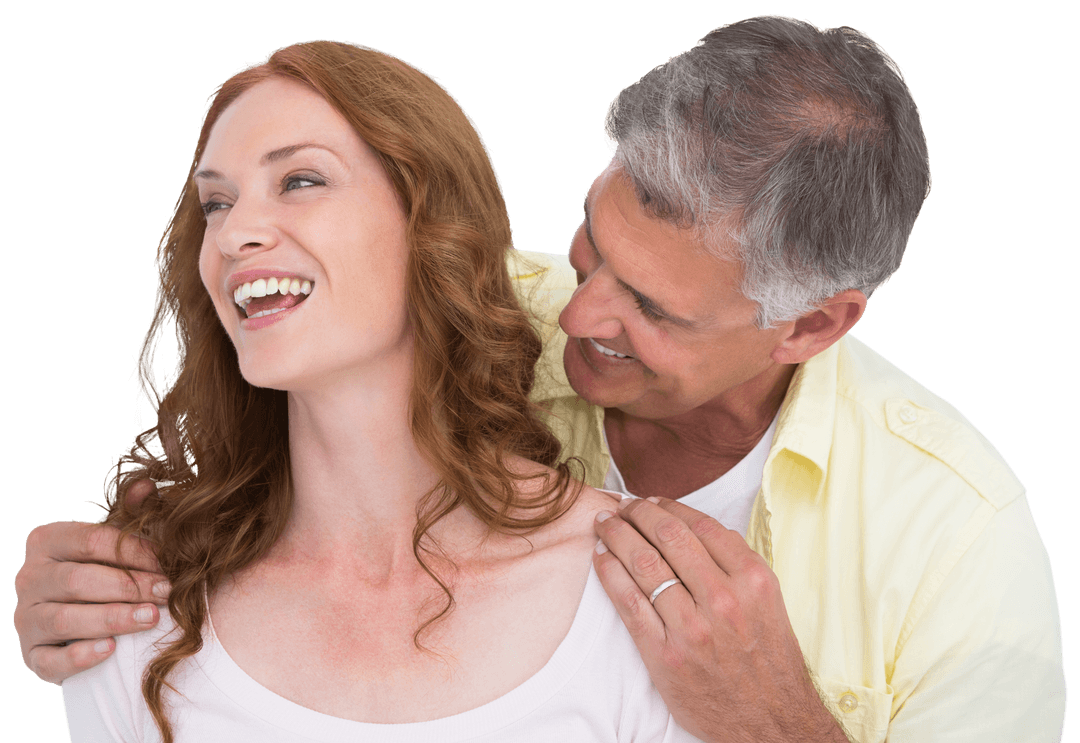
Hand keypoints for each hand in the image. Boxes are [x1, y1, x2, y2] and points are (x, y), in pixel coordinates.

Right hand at [14, 479, 170, 684]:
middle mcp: (29, 578)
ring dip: (113, 618)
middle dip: (129, 586)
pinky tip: (110, 649)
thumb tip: (147, 485)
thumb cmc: (106, 571)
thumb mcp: (118, 541)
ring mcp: (26, 618)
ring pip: (65, 619)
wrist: (86, 621)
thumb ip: (132, 514)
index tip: (169, 563)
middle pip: (78, 580)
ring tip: (151, 618)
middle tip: (167, 592)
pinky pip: (50, 659)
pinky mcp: (31, 656)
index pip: (92, 541)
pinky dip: (80, 655)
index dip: (135, 552)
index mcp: (47, 542)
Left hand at [593, 497, 848, 742]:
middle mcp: (723, 599)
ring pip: (644, 564)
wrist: (770, 722)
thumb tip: (694, 526)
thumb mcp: (768, 602)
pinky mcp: (665, 655)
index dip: (668, 506)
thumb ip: (736, 564)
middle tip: (621, 505)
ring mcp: (692, 628)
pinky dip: (610, 573)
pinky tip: (600, 558)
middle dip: (637, 513)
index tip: (651, 500)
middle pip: (668, 537)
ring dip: (617, 536)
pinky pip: (628, 603)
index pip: (700, 525)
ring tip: (604, 524)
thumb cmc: (767, 660)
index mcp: (752, 580)